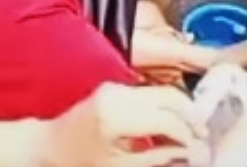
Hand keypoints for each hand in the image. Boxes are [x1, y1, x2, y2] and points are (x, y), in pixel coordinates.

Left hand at [33, 83, 202, 166]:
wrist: (43, 148)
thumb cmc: (76, 163)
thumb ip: (156, 158)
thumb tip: (190, 154)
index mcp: (116, 117)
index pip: (165, 119)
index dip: (187, 134)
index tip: (200, 147)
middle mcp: (117, 95)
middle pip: (170, 96)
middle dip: (191, 115)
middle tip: (203, 135)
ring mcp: (116, 87)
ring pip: (163, 90)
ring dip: (181, 108)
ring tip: (191, 130)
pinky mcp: (115, 87)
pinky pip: (151, 92)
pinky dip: (166, 105)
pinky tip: (172, 122)